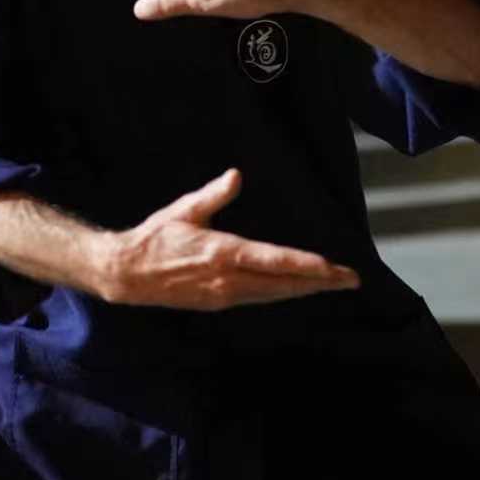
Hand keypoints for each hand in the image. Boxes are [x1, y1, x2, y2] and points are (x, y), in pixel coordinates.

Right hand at [94, 169, 359, 309]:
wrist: (127, 274)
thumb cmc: (156, 237)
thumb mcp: (185, 210)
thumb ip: (214, 195)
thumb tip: (236, 176)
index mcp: (224, 253)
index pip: (275, 261)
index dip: (307, 266)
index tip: (332, 268)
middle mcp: (228, 279)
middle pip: (284, 283)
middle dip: (320, 282)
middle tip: (351, 280)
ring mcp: (224, 295)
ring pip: (274, 294)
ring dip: (305, 289)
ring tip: (333, 284)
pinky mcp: (218, 303)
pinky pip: (259, 298)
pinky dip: (282, 293)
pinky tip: (296, 289)